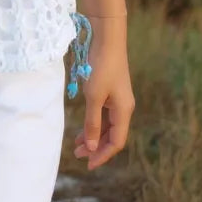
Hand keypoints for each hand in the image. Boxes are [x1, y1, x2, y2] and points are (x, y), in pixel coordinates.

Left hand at [73, 33, 134, 169]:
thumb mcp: (94, 96)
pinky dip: (93, 121)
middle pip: (112, 135)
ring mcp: (117, 98)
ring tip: (77, 144)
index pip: (116, 142)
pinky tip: (83, 125)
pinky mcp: (111, 89)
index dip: (102, 154)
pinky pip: (104, 113)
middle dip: (96, 146)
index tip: (88, 164)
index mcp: (124, 110)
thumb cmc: (101, 66)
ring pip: (107, 124)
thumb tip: (92, 147)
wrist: (107, 37)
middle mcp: (124, 106)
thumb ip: (92, 122)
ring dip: (94, 135)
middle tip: (78, 154)